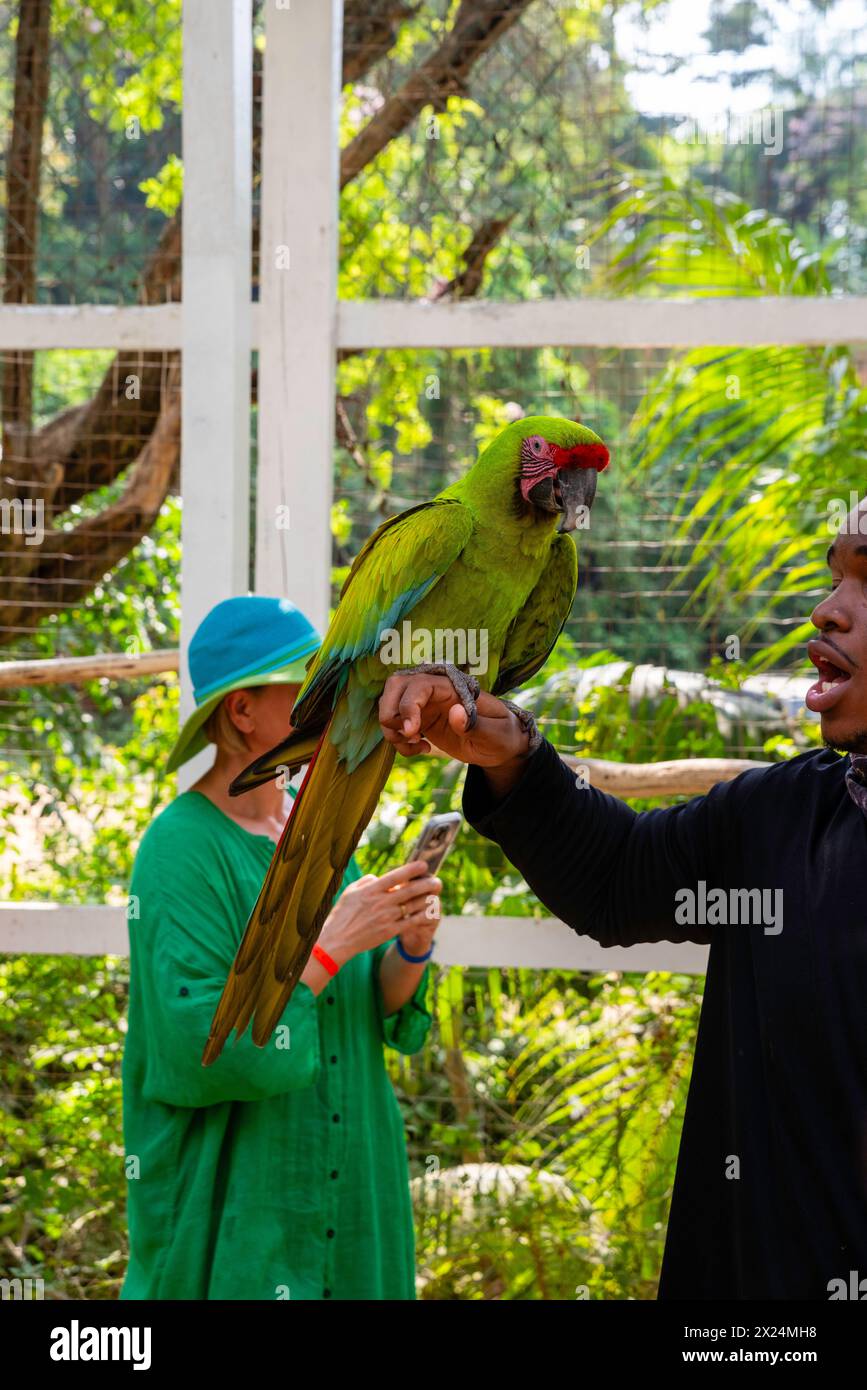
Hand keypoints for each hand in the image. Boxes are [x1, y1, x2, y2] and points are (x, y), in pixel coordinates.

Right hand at [316, 861, 441, 968]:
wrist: (338, 940)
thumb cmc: (342, 914)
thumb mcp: (350, 891)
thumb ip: (367, 881)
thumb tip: (380, 877)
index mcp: (371, 890)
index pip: (395, 876)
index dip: (411, 870)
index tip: (424, 865)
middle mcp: (381, 902)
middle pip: (409, 890)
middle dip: (426, 884)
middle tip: (437, 880)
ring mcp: (386, 917)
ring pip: (413, 906)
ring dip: (427, 899)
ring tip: (436, 894)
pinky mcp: (390, 931)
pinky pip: (411, 921)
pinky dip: (422, 916)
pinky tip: (430, 911)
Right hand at [378, 672, 529, 765]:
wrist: (501, 746)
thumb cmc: (503, 735)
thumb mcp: (497, 734)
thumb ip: (477, 725)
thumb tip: (455, 713)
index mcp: (453, 687)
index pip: (420, 684)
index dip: (409, 705)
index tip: (412, 731)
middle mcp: (435, 691)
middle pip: (395, 685)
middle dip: (391, 712)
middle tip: (408, 737)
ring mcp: (425, 704)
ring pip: (390, 704)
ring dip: (393, 729)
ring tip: (417, 746)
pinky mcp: (420, 719)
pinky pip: (396, 725)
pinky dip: (399, 740)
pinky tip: (421, 749)